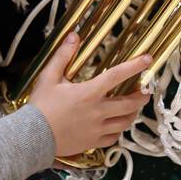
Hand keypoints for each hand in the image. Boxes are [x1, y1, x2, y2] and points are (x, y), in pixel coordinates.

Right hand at [29, 33, 151, 155]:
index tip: (148, 60)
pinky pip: (114, 138)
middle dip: (141, 96)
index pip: (117, 76)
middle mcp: (98, 112)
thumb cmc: (40, 106)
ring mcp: (97, 130)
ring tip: (134, 107)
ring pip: (125, 122)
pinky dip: (119, 131)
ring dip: (133, 113)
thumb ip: (63, 56)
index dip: (135, 66)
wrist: (32, 137)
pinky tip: (117, 126)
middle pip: (129, 104)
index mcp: (89, 93)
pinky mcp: (93, 143)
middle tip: (145, 91)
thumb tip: (74, 36)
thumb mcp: (49, 77)